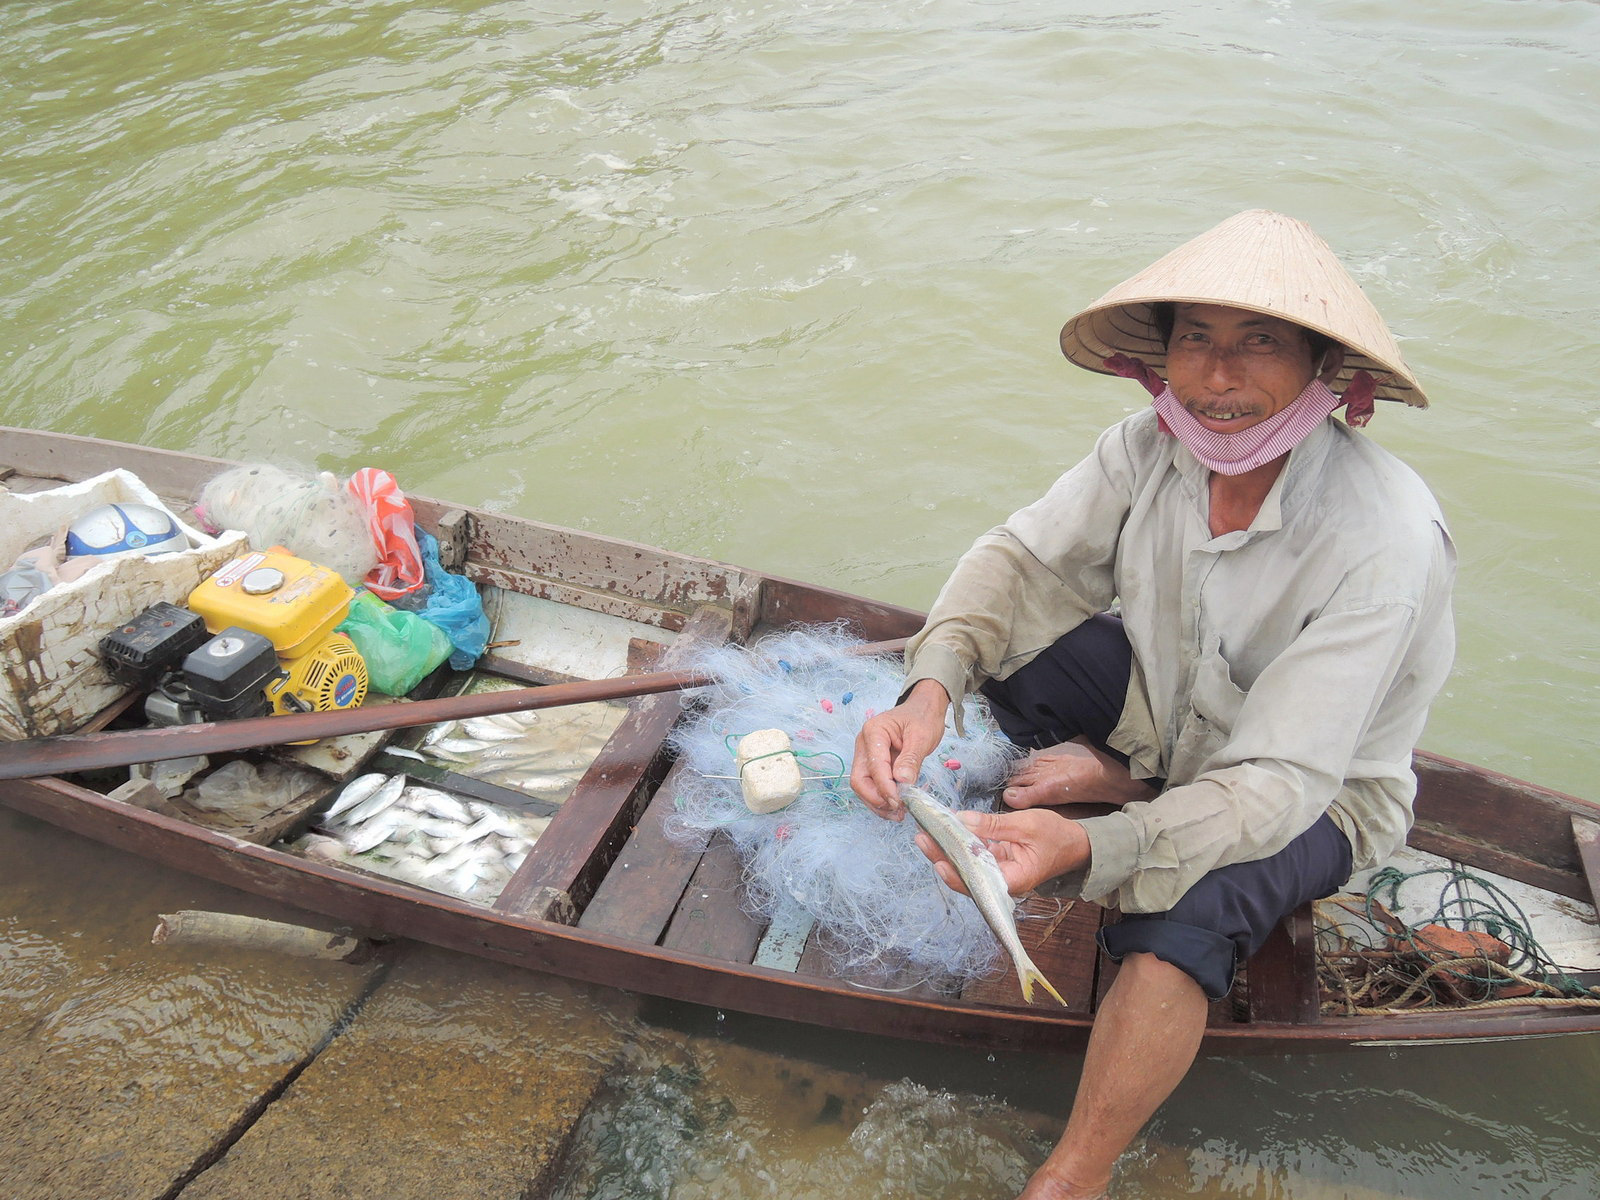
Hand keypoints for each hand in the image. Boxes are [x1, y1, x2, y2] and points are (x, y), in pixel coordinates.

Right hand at [849, 679, 949, 819]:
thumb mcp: (921, 737)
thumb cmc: (922, 717)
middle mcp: (864, 744)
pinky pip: (872, 785)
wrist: (923, 709)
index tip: (900, 802)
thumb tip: (902, 782)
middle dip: (876, 799)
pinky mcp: (873, 764)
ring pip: (863, 786)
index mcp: (873, 732)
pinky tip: (896, 807)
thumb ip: (911, 759)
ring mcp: (866, 755)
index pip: (874, 766)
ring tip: (899, 814)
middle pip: (860, 779)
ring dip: (878, 803)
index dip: (885, 787)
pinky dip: (882, 798)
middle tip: (898, 811)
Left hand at [914, 808, 1089, 896]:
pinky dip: (961, 844)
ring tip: (926, 834)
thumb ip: (993, 825)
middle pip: (966, 876)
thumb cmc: (1057, 836)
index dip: (954, 873)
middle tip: (922, 838)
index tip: (937, 859)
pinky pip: (975, 857)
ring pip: (967, 866)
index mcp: (1013, 881)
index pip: (977, 883)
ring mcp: (998, 873)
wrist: (1077, 844)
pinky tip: (946, 831)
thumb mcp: (1026, 825)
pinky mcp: (997, 863)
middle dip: (942, 857)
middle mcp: (1002, 883)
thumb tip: (961, 820)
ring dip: (948, 850)